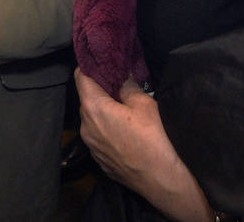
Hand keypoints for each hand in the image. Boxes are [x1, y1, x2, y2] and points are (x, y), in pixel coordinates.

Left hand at [75, 71, 212, 221]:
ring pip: (92, 119)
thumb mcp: (144, 104)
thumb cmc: (155, 139)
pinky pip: (99, 137)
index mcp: (93, 108)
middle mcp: (86, 128)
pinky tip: (126, 131)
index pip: (80, 77)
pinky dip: (107, 129)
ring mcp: (92, 147)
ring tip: (124, 107)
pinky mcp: (100, 162)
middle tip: (118, 83)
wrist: (163, 181)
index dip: (90, 67)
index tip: (101, 62)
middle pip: (86, 99)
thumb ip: (128, 86)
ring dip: (103, 110)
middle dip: (99, 89)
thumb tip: (121, 76)